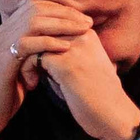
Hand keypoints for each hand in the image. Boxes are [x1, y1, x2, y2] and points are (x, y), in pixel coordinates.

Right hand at [0, 0, 94, 139]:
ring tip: (82, 30)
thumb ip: (33, 56)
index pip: (34, 6)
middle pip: (35, 8)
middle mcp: (2, 34)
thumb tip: (55, 50)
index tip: (80, 18)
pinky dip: (48, 42)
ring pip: (33, 21)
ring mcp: (0, 46)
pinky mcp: (2, 62)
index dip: (59, 9)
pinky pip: (27, 43)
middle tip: (87, 22)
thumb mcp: (20, 69)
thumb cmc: (2, 96)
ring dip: (61, 24)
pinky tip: (66, 47)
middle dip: (64, 13)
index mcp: (7, 33)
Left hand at [24, 15, 139, 139]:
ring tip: (30, 79)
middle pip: (42, 31)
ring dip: (27, 61)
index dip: (39, 42)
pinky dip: (28, 71)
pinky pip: (34, 58)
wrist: (113, 115)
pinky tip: (33, 85)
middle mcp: (81, 35)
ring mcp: (73, 49)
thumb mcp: (85, 65)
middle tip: (30, 71)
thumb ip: (66, 54)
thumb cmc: (97, 95)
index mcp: (87, 33)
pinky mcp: (65, 64)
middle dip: (30, 50)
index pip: (51, 25)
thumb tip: (40, 52)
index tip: (37, 62)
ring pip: (35, 43)